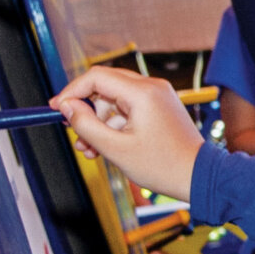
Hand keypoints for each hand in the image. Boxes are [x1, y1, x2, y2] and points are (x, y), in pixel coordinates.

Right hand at [52, 66, 205, 200]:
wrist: (198, 177)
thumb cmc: (162, 166)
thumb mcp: (115, 148)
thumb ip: (86, 125)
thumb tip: (67, 107)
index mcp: (143, 92)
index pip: (96, 77)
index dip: (72, 91)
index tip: (56, 108)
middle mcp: (152, 87)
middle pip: (105, 87)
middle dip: (86, 111)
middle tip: (75, 135)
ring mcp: (158, 96)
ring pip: (115, 100)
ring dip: (99, 123)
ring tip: (91, 151)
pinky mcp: (160, 107)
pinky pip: (129, 108)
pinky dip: (115, 125)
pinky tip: (106, 147)